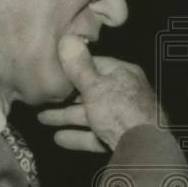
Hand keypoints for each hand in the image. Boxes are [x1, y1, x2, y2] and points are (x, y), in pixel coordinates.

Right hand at [37, 35, 163, 151]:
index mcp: (122, 74)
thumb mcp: (95, 86)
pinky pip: (96, 134)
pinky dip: (78, 136)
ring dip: (66, 117)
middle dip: (66, 96)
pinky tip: (58, 138)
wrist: (145, 148)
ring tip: (42, 119)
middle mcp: (125, 93)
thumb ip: (79, 67)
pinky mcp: (121, 137)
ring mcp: (124, 116)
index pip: (95, 65)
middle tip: (42, 98)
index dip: (73, 68)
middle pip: (90, 92)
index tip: (53, 72)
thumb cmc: (120, 110)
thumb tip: (68, 38)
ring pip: (91, 114)